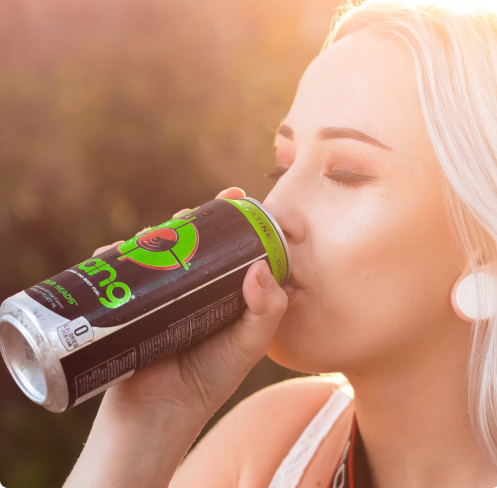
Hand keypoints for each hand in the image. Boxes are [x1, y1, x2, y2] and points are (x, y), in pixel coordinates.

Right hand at [95, 187, 287, 418]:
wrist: (158, 416)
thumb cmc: (208, 382)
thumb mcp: (246, 347)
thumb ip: (266, 312)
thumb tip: (262, 267)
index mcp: (222, 295)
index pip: (229, 249)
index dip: (233, 223)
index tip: (236, 198)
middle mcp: (192, 291)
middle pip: (189, 244)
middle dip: (189, 222)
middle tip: (188, 215)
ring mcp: (160, 297)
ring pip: (155, 252)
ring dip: (152, 234)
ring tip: (151, 232)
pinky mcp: (130, 306)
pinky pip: (120, 274)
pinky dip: (115, 258)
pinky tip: (112, 252)